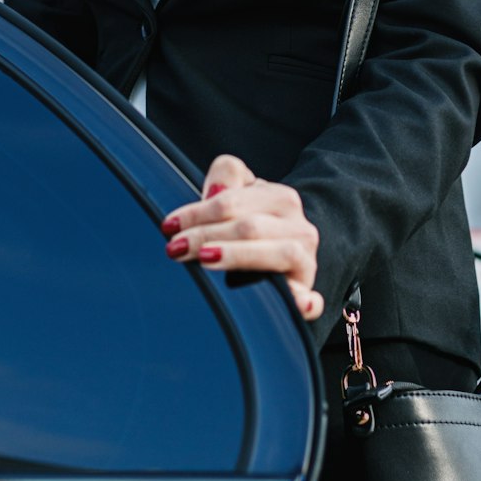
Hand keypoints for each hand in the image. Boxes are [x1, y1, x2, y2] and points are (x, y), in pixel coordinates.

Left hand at [161, 153, 323, 321]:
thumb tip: (215, 192)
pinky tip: (297, 302)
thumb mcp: (242, 195)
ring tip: (206, 258)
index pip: (232, 202)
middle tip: (175, 248)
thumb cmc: (254, 223)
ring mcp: (305, 262)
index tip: (170, 226)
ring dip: (240, 255)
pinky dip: (305, 301)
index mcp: (282, 199)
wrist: (290, 252)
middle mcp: (299, 227)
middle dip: (206, 235)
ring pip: (278, 252)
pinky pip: (310, 300)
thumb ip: (226, 178)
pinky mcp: (307, 294)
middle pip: (249, 227)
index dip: (198, 212)